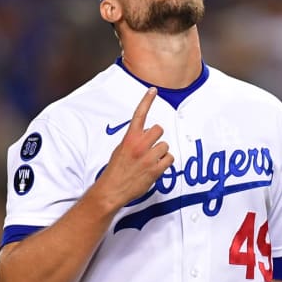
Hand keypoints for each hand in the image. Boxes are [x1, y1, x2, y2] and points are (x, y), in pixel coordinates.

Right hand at [94, 86, 173, 209]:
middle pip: (159, 130)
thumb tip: (145, 135)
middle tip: (149, 148)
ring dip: (160, 153)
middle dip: (156, 138)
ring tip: (149, 162)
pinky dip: (164, 163)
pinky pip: (169, 159)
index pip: (139, 114)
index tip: (153, 90)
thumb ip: (133, 140)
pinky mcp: (155, 170)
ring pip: (165, 146)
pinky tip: (155, 168)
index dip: (147, 100)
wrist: (111, 190)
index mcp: (129, 138)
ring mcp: (148, 158)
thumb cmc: (115, 170)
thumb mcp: (120, 150)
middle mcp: (139, 145)